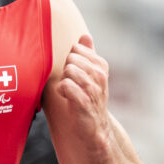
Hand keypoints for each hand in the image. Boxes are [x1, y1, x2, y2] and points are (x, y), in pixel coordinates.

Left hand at [55, 34, 112, 152]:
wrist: (93, 128)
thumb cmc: (88, 98)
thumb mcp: (90, 74)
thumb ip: (87, 54)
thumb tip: (85, 35)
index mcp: (101, 65)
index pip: (77, 49)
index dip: (70, 61)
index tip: (75, 75)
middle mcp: (100, 75)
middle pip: (71, 59)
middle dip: (66, 71)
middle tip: (71, 84)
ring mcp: (93, 88)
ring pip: (68, 71)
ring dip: (64, 82)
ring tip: (69, 91)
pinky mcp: (84, 102)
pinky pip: (66, 85)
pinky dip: (62, 91)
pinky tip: (66, 97)